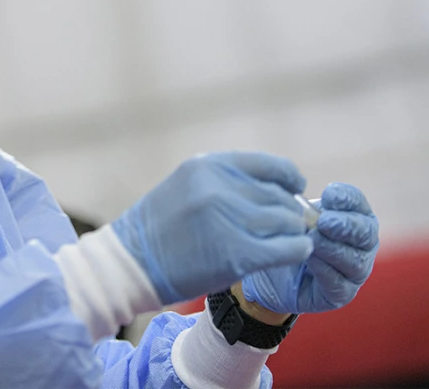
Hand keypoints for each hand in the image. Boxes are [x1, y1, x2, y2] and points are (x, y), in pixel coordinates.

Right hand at [111, 152, 313, 304]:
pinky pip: (288, 249)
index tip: (293, 188)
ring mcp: (229, 220)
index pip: (269, 165)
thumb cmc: (158, 227)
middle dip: (289, 211)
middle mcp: (219, 188)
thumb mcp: (186, 186)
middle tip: (292, 224)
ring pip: (287, 221)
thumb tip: (273, 188)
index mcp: (207, 166)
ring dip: (293, 232)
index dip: (288, 178)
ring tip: (289, 239)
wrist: (131, 263)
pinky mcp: (237, 255)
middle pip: (279, 196)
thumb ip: (224, 181)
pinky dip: (297, 250)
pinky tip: (294, 252)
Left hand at [241, 182, 378, 313]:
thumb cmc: (286, 235)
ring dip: (332, 248)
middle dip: (346, 226)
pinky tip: (309, 258)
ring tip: (312, 241)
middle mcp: (361, 243)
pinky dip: (324, 269)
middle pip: (365, 232)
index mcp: (353, 216)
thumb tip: (307, 206)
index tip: (329, 195)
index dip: (347, 198)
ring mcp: (356, 270)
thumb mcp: (291, 216)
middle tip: (325, 222)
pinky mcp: (342, 294)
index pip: (358, 203)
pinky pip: (339, 282)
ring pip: (354, 259)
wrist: (270, 270)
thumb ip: (303, 207)